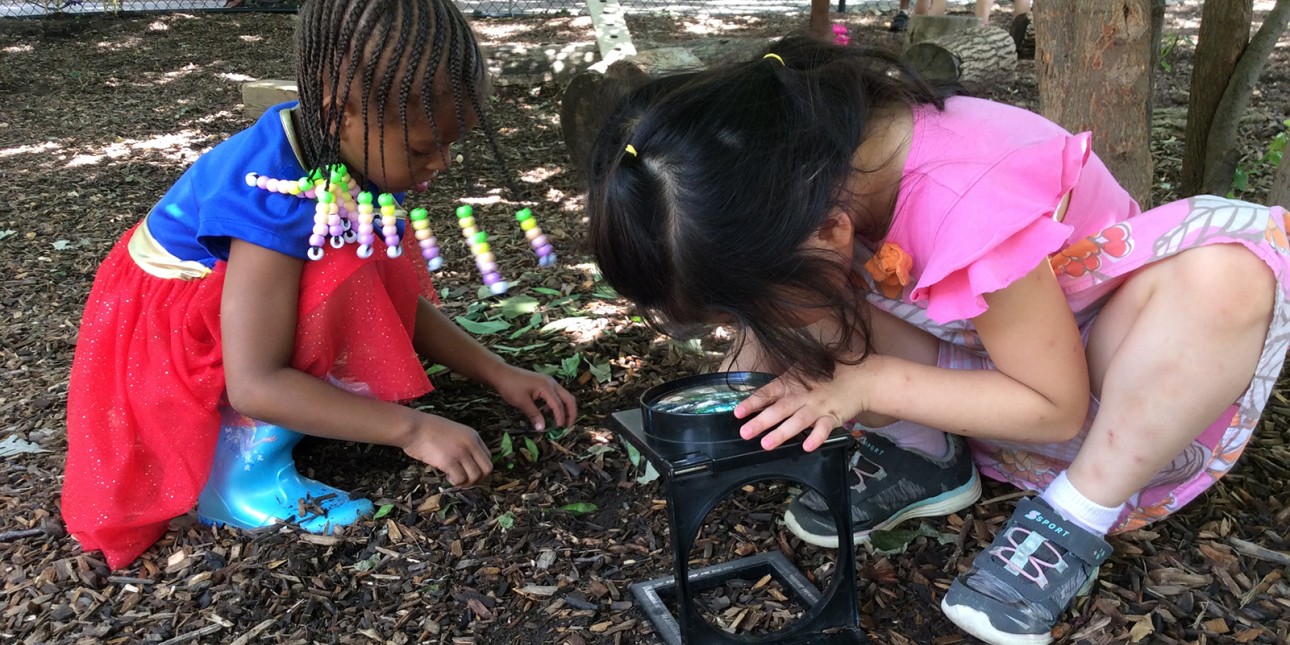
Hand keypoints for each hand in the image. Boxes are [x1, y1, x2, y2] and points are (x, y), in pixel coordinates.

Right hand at [400, 411, 492, 486]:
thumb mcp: (454, 432)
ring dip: (466, 482)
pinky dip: (455, 482)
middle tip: (464, 480)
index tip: (468, 471)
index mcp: (474, 436)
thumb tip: (468, 463)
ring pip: (476, 476)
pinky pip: (461, 479)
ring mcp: (461, 452)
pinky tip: (446, 476)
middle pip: (487, 469)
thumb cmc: (428, 429)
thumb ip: (464, 444)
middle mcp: (471, 444)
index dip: (480, 468)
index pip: (488, 458)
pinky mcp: (449, 461)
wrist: (414, 427)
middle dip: (477, 479)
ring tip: (454, 478)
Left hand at [487, 363, 577, 431]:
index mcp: (547, 387)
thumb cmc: (510, 386)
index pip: (558, 405)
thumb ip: (534, 415)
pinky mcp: (545, 383)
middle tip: (568, 426)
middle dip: (571, 413)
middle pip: (568, 399)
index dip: (560, 418)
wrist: (501, 373)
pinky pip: (556, 395)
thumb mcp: (522, 402)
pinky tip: (548, 413)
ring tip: (561, 422)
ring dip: (565, 409)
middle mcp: (551, 383)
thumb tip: (542, 429)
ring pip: (564, 396)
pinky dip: (557, 404)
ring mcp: (549, 382)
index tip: (559, 429)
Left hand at [734, 358, 882, 451]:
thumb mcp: (803, 371)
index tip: (738, 412)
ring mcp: (818, 407)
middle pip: (779, 409)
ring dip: (782, 433)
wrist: (860, 377)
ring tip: (766, 444)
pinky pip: (824, 429)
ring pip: (797, 421)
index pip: (768, 393)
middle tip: (745, 433)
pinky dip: (816, 438)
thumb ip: (785, 382)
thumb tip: (763, 395)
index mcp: (792, 383)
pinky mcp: (833, 417)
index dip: (753, 403)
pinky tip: (806, 447)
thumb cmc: (828, 373)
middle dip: (761, 421)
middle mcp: (802, 396)